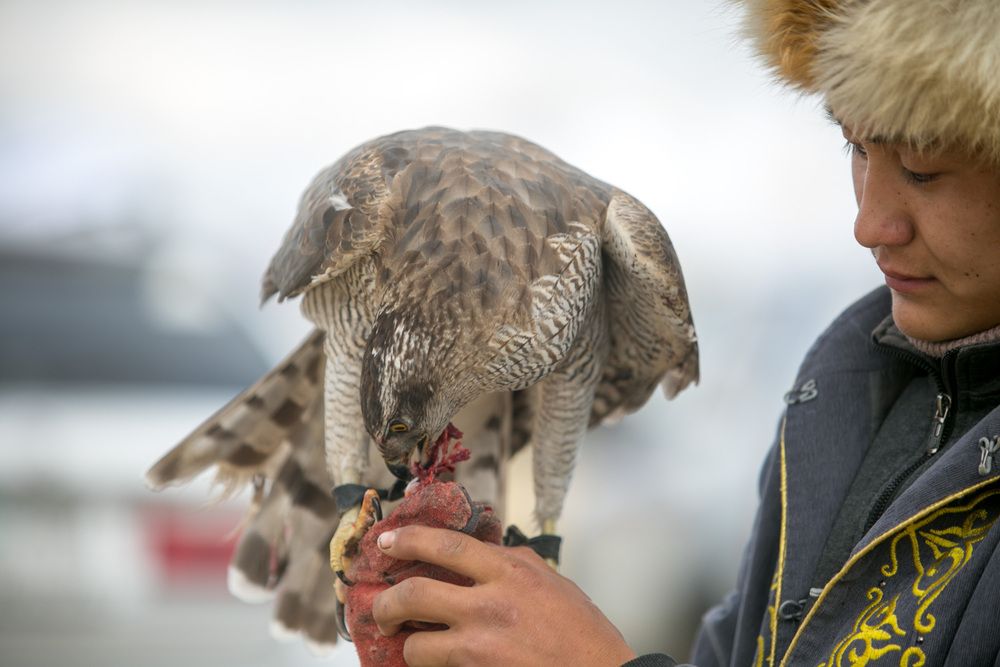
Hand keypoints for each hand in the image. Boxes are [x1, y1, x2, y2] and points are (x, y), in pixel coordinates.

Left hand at [372, 525, 636, 666]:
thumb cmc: (584, 633)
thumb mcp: (553, 583)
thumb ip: (516, 565)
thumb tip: (487, 552)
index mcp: (510, 571)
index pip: (445, 545)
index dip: (408, 539)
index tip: (385, 541)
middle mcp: (491, 604)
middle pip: (415, 592)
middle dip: (386, 602)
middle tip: (379, 608)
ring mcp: (482, 645)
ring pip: (417, 644)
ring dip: (407, 646)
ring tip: (408, 645)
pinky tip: (431, 665)